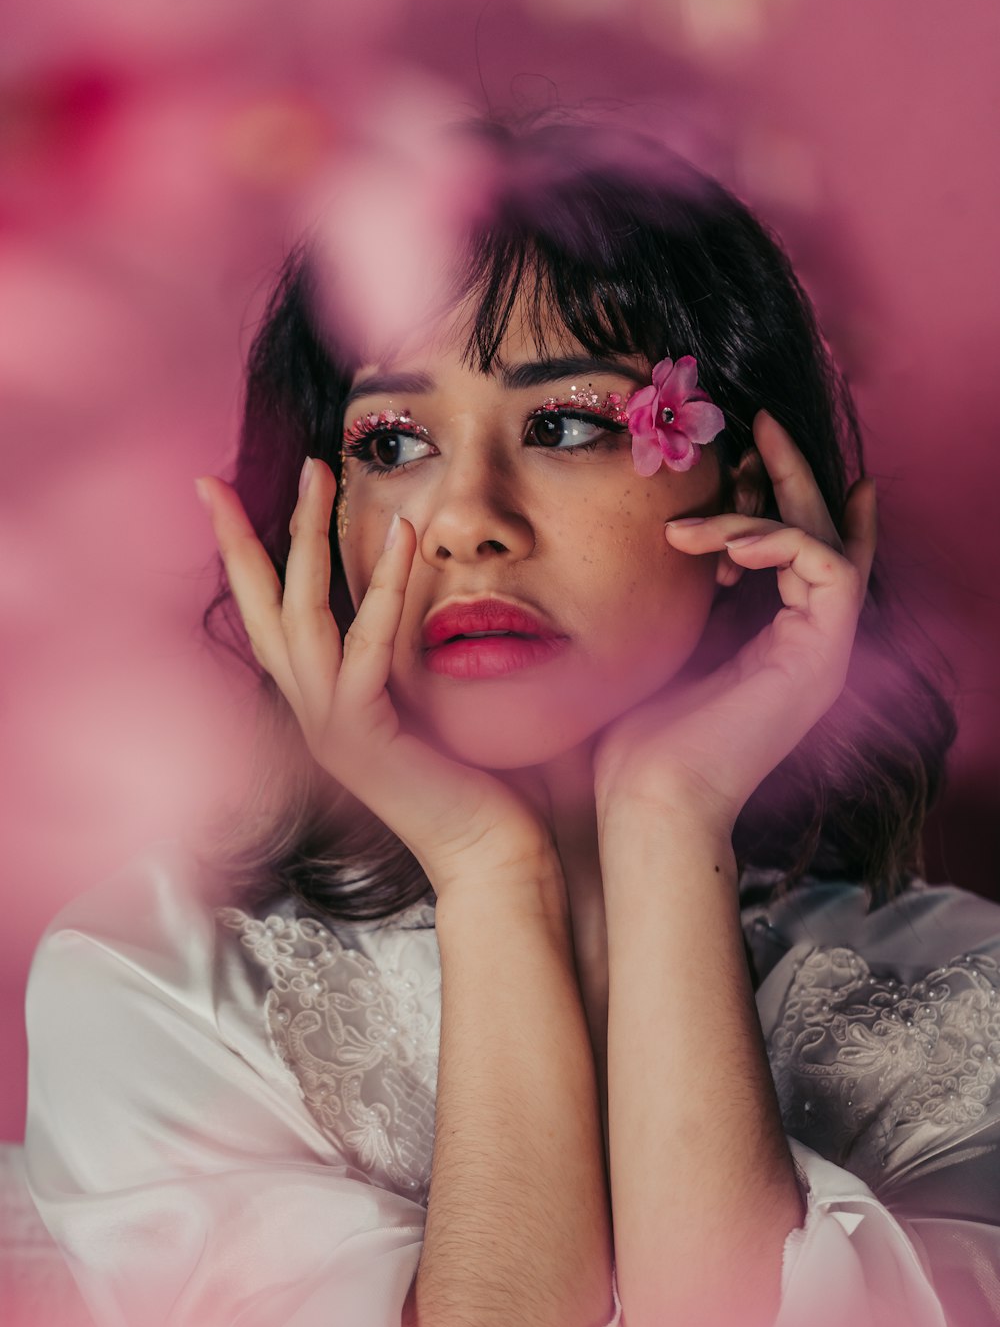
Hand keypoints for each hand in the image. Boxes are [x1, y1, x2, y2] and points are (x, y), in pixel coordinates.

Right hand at [195, 458, 558, 898]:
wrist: (492, 856)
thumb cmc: (476, 780)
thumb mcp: (429, 700)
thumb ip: (406, 652)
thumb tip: (420, 589)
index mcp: (322, 703)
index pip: (269, 618)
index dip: (241, 558)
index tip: (217, 497)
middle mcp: (311, 713)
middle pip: (260, 609)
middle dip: (238, 536)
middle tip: (213, 475)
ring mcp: (328, 728)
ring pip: (299, 616)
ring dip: (304, 537)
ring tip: (318, 471)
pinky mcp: (362, 739)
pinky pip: (364, 651)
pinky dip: (383, 590)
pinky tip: (405, 535)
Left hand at [592, 409, 877, 834]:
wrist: (648, 800)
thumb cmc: (636, 736)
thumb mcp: (658, 640)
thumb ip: (678, 589)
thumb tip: (664, 529)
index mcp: (770, 641)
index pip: (799, 554)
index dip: (784, 497)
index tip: (754, 449)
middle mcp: (805, 643)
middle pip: (822, 535)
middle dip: (792, 474)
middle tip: (759, 422)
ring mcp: (820, 651)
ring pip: (825, 542)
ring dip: (765, 509)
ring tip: (697, 517)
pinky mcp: (820, 655)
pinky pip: (823, 564)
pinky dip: (774, 539)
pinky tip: (717, 543)